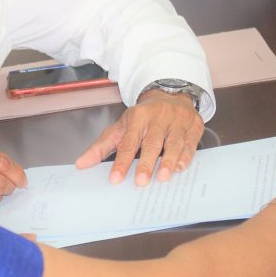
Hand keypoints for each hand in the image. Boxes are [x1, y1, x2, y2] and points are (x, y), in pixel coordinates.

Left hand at [74, 90, 204, 185]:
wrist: (170, 95)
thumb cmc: (144, 117)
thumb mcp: (121, 126)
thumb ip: (102, 146)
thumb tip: (81, 164)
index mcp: (138, 116)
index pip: (128, 141)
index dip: (122, 161)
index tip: (116, 178)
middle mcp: (158, 116)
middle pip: (151, 142)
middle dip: (146, 162)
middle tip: (141, 181)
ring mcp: (178, 120)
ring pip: (173, 142)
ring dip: (169, 161)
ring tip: (163, 177)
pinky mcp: (194, 126)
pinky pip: (191, 143)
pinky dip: (186, 156)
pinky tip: (181, 168)